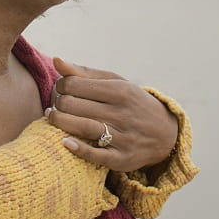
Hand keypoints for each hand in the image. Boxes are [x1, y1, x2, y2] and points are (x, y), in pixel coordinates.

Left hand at [45, 57, 178, 172]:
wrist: (166, 134)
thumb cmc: (132, 103)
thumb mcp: (115, 83)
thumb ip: (84, 73)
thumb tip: (56, 61)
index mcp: (120, 90)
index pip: (75, 84)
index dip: (60, 85)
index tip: (60, 88)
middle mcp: (122, 112)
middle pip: (74, 105)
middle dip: (58, 102)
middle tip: (56, 104)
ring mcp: (123, 136)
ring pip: (82, 127)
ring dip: (59, 122)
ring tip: (52, 117)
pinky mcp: (122, 158)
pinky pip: (96, 154)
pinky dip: (78, 149)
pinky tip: (65, 142)